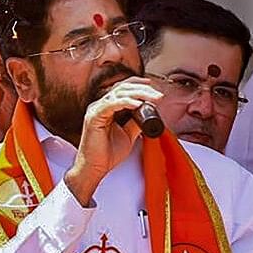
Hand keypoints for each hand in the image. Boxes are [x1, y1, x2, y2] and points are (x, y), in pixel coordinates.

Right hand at [64, 78, 162, 204]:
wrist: (95, 168)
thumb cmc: (107, 154)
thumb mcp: (128, 135)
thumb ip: (136, 123)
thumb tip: (149, 115)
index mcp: (107, 108)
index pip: (122, 89)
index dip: (137, 84)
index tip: (153, 87)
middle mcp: (100, 106)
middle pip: (123, 88)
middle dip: (143, 89)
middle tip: (159, 96)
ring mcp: (96, 110)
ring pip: (118, 94)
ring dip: (138, 94)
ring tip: (153, 98)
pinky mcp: (93, 117)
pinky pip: (111, 104)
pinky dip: (126, 102)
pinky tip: (138, 104)